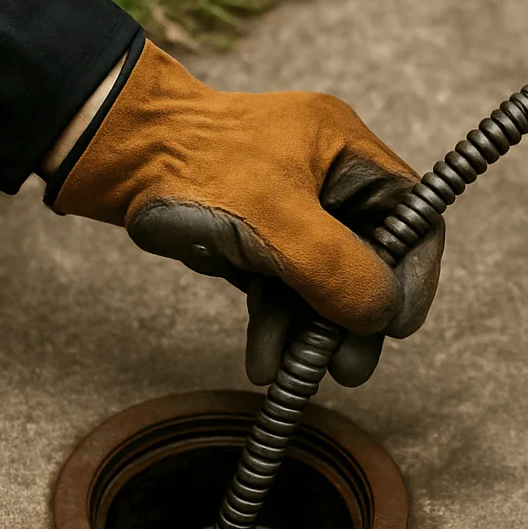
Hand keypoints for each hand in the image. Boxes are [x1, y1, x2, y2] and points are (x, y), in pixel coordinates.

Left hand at [47, 38, 443, 386]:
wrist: (113, 156)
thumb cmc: (192, 165)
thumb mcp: (277, 220)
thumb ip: (339, 269)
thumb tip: (384, 312)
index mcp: (347, 152)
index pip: (412, 217)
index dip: (414, 274)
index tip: (398, 324)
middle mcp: (327, 178)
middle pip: (368, 257)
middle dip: (355, 317)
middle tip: (351, 368)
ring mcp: (291, 209)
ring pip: (321, 281)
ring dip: (310, 331)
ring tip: (298, 376)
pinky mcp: (257, 236)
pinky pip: (282, 286)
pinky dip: (276, 323)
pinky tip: (265, 362)